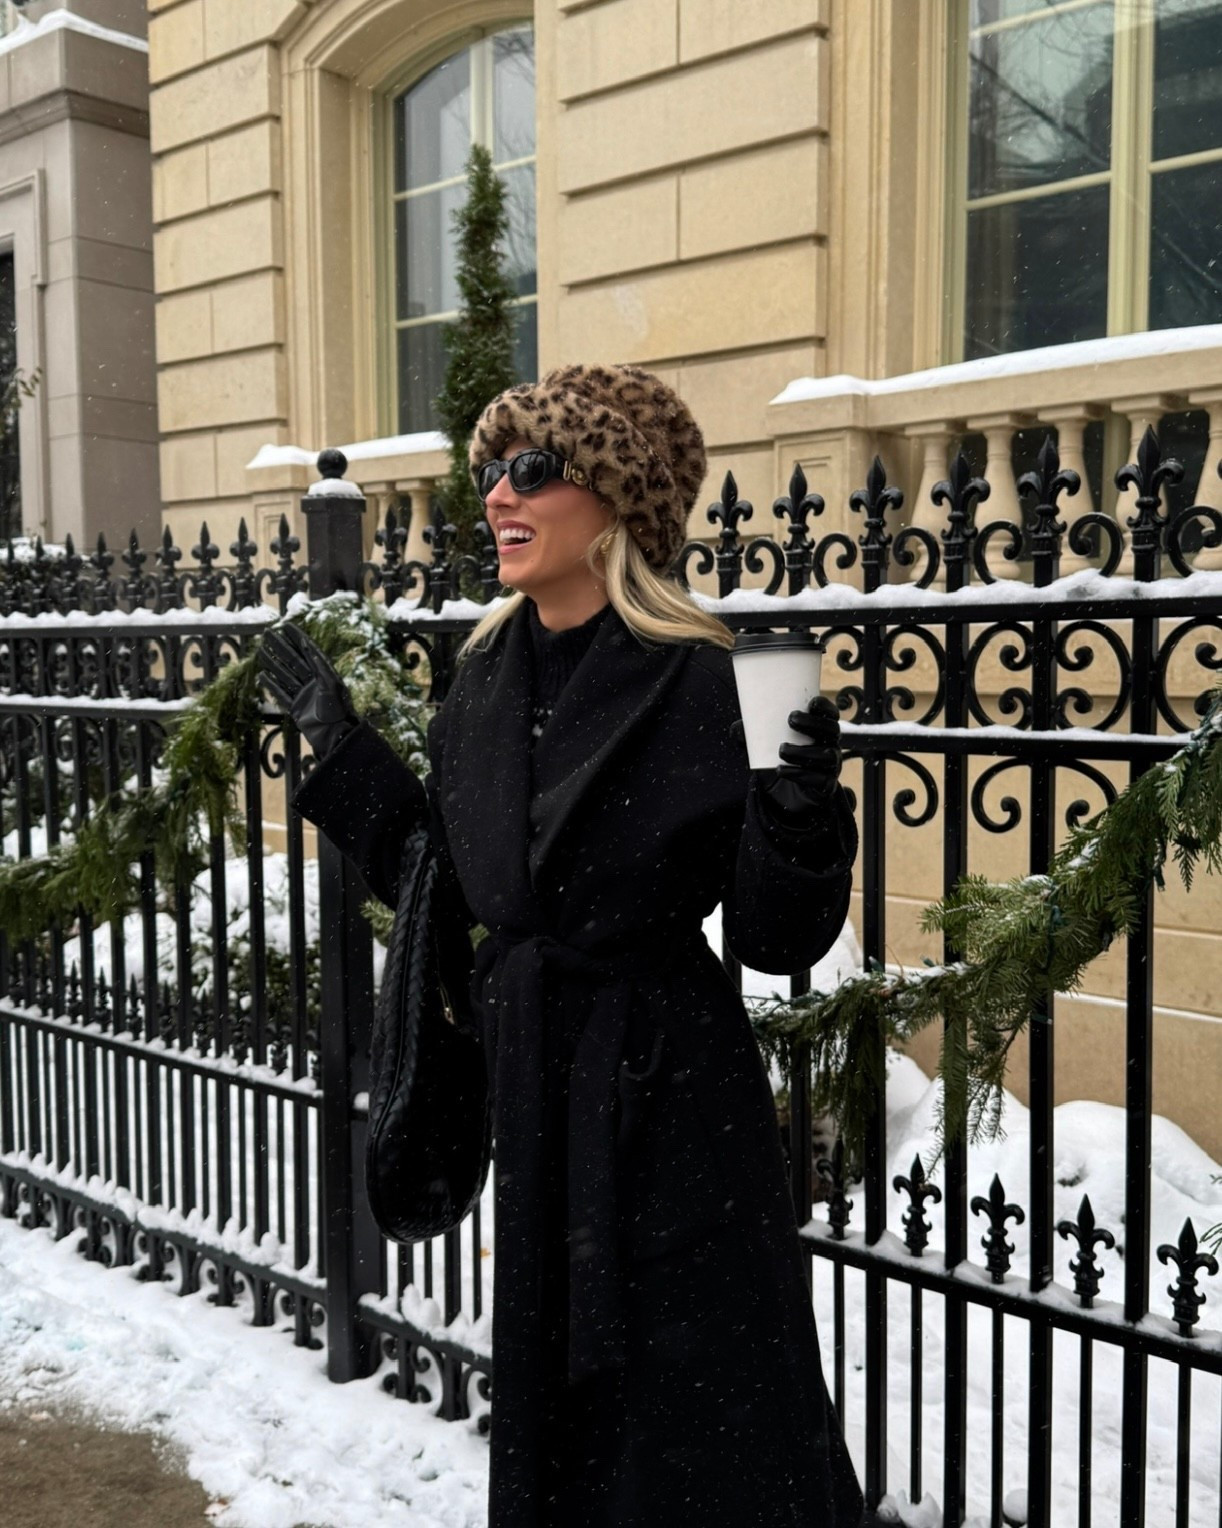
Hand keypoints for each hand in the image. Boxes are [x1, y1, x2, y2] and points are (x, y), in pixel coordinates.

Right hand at [258, 622, 358, 759]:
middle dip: (281, 646)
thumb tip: (310, 648)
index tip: (285, 625)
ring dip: (273, 662)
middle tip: (267, 633)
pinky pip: (281, 693)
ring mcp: (303, 694)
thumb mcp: (332, 686)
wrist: (334, 735)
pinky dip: (271, 685)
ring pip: (284, 674)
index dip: (297, 638)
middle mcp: (312, 682)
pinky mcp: (296, 707)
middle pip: (293, 659)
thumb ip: (321, 667)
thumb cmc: (337, 710)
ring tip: (260, 651)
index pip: (308, 651)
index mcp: (324, 674)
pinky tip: (262, 675)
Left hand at [761, 695, 842, 823]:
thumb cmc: (777, 761)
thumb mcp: (763, 746)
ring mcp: (830, 768)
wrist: (781, 796)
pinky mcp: (825, 787)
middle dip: (813, 723)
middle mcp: (829, 747)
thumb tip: (736, 729)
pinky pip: (820, 780)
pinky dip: (800, 774)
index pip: (829, 715)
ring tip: (782, 750)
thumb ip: (752, 736)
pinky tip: (781, 770)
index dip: (825, 707)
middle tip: (791, 719)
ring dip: (804, 751)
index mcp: (818, 732)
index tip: (811, 702)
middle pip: (831, 731)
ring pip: (827, 756)